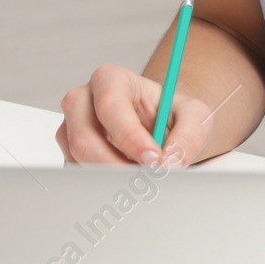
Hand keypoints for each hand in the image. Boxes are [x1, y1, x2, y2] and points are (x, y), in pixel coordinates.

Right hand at [56, 64, 210, 167]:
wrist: (161, 124)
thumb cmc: (171, 113)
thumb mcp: (194, 116)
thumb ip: (189, 136)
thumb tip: (171, 163)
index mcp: (111, 79)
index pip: (110, 106)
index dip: (130, 137)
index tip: (153, 159)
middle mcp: (83, 100)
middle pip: (84, 138)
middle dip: (116, 166)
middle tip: (146, 181)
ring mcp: (72, 128)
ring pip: (79, 161)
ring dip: (110, 177)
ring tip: (142, 179)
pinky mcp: (70, 153)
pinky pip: (78, 174)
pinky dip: (102, 184)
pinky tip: (126, 180)